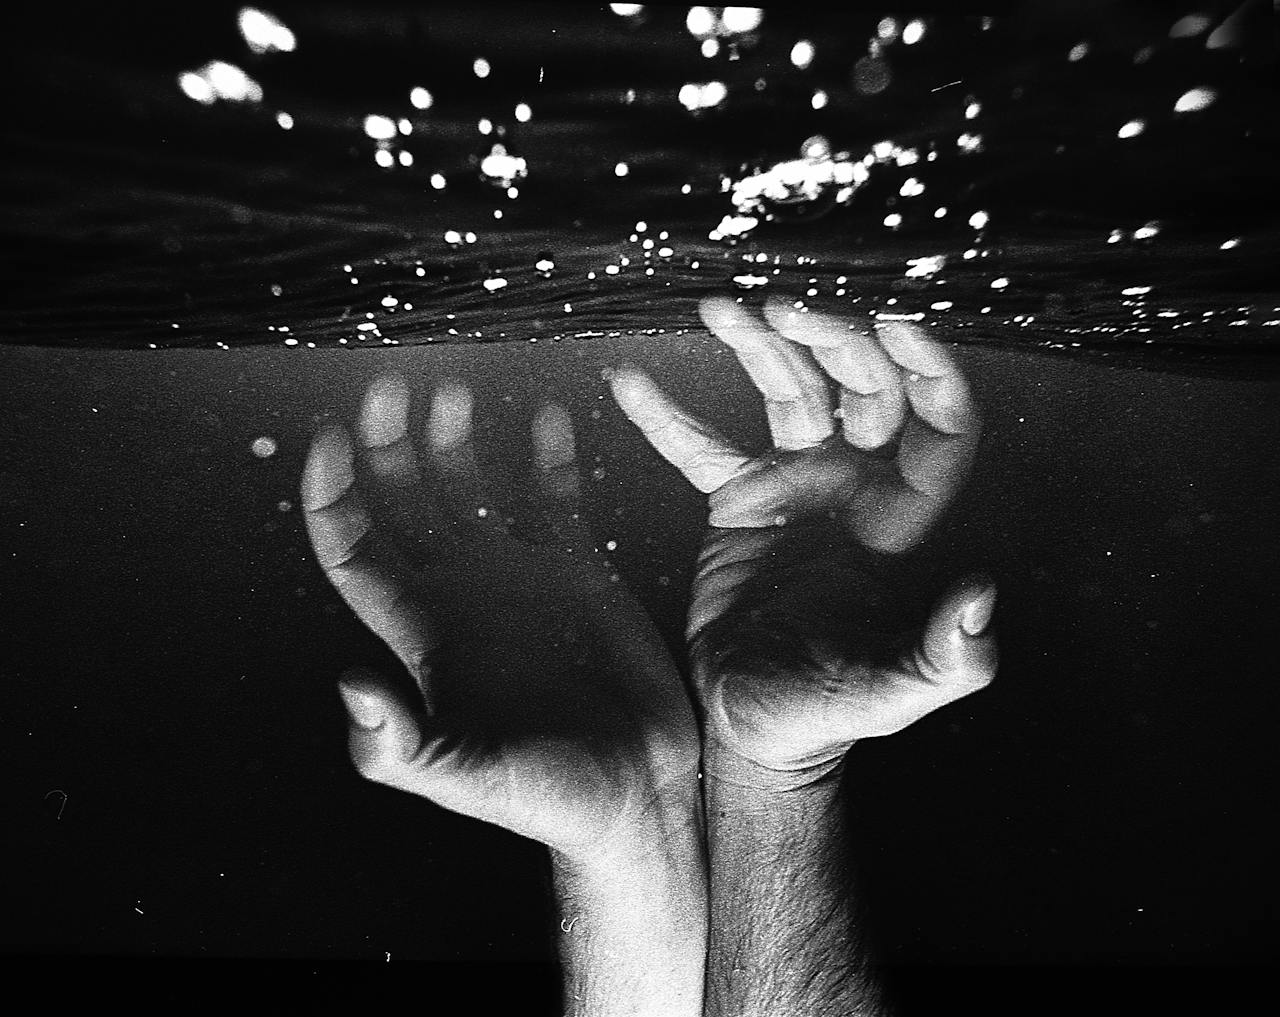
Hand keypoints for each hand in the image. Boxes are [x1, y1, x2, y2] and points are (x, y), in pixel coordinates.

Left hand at [301, 374, 700, 860]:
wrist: (633, 794)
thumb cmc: (545, 796)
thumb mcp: (465, 778)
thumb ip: (403, 745)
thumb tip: (349, 685)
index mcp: (422, 629)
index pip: (353, 546)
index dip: (332, 493)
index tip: (331, 438)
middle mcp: (460, 591)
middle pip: (402, 499)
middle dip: (387, 443)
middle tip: (390, 387)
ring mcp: (518, 575)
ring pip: (470, 486)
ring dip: (455, 436)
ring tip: (453, 390)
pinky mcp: (577, 569)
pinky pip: (553, 495)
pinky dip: (547, 454)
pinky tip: (546, 417)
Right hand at [609, 296, 997, 789]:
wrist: (753, 724)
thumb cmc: (829, 713)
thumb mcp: (892, 693)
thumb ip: (943, 656)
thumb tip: (982, 597)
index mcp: (901, 520)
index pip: (937, 422)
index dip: (927, 368)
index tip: (895, 325)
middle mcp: (855, 489)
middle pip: (862, 387)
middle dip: (834, 341)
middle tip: (788, 308)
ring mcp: (797, 490)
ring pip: (791, 394)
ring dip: (762, 349)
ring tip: (722, 308)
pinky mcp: (740, 503)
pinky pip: (704, 448)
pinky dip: (668, 420)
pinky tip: (630, 385)